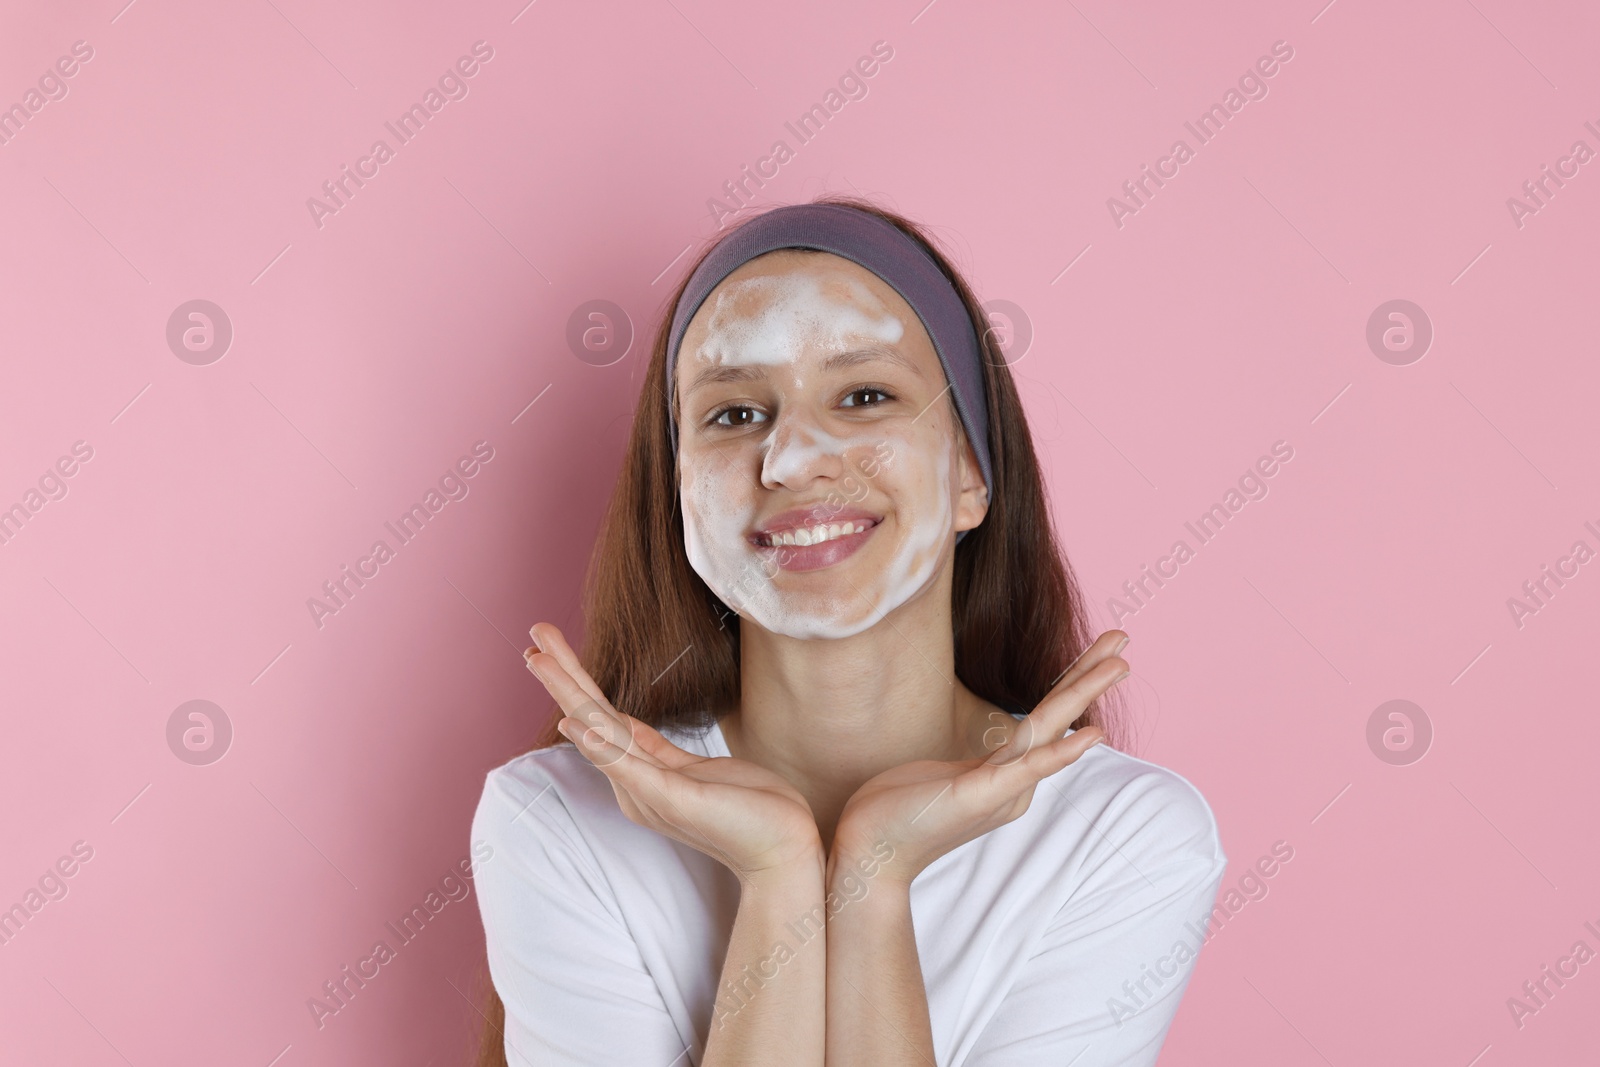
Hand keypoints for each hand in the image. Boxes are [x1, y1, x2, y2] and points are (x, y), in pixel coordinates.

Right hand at [525, 623, 823, 882]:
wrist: (784, 850)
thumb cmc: (748, 809)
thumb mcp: (696, 770)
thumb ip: (654, 752)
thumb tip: (623, 727)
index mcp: (640, 775)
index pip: (601, 718)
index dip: (575, 681)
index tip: (547, 647)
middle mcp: (635, 786)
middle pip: (590, 720)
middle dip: (561, 676)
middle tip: (532, 637)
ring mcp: (652, 795)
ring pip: (601, 734)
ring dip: (569, 695)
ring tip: (538, 660)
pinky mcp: (675, 801)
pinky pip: (631, 769)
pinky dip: (600, 746)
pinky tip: (575, 723)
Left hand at [829, 630, 1130, 885]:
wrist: (870, 855)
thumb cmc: (897, 813)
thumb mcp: (942, 776)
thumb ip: (972, 765)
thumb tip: (985, 747)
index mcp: (1006, 775)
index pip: (1045, 719)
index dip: (1070, 682)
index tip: (1098, 653)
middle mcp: (1013, 784)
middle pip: (1057, 718)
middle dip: (1090, 675)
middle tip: (1122, 641)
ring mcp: (999, 792)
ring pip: (1048, 732)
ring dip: (1083, 694)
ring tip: (1118, 665)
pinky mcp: (978, 797)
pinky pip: (1025, 769)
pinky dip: (1059, 753)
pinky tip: (1090, 736)